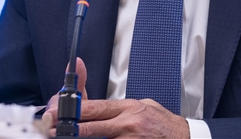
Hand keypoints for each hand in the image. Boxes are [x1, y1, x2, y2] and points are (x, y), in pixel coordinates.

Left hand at [43, 57, 189, 137]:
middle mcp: (128, 124)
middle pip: (93, 126)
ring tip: (71, 136)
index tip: (60, 112)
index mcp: (129, 108)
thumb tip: (102, 109)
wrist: (185, 138)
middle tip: (56, 129)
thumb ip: (122, 108)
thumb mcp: (143, 106)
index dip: (76, 111)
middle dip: (72, 128)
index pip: (97, 107)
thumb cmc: (164, 124)